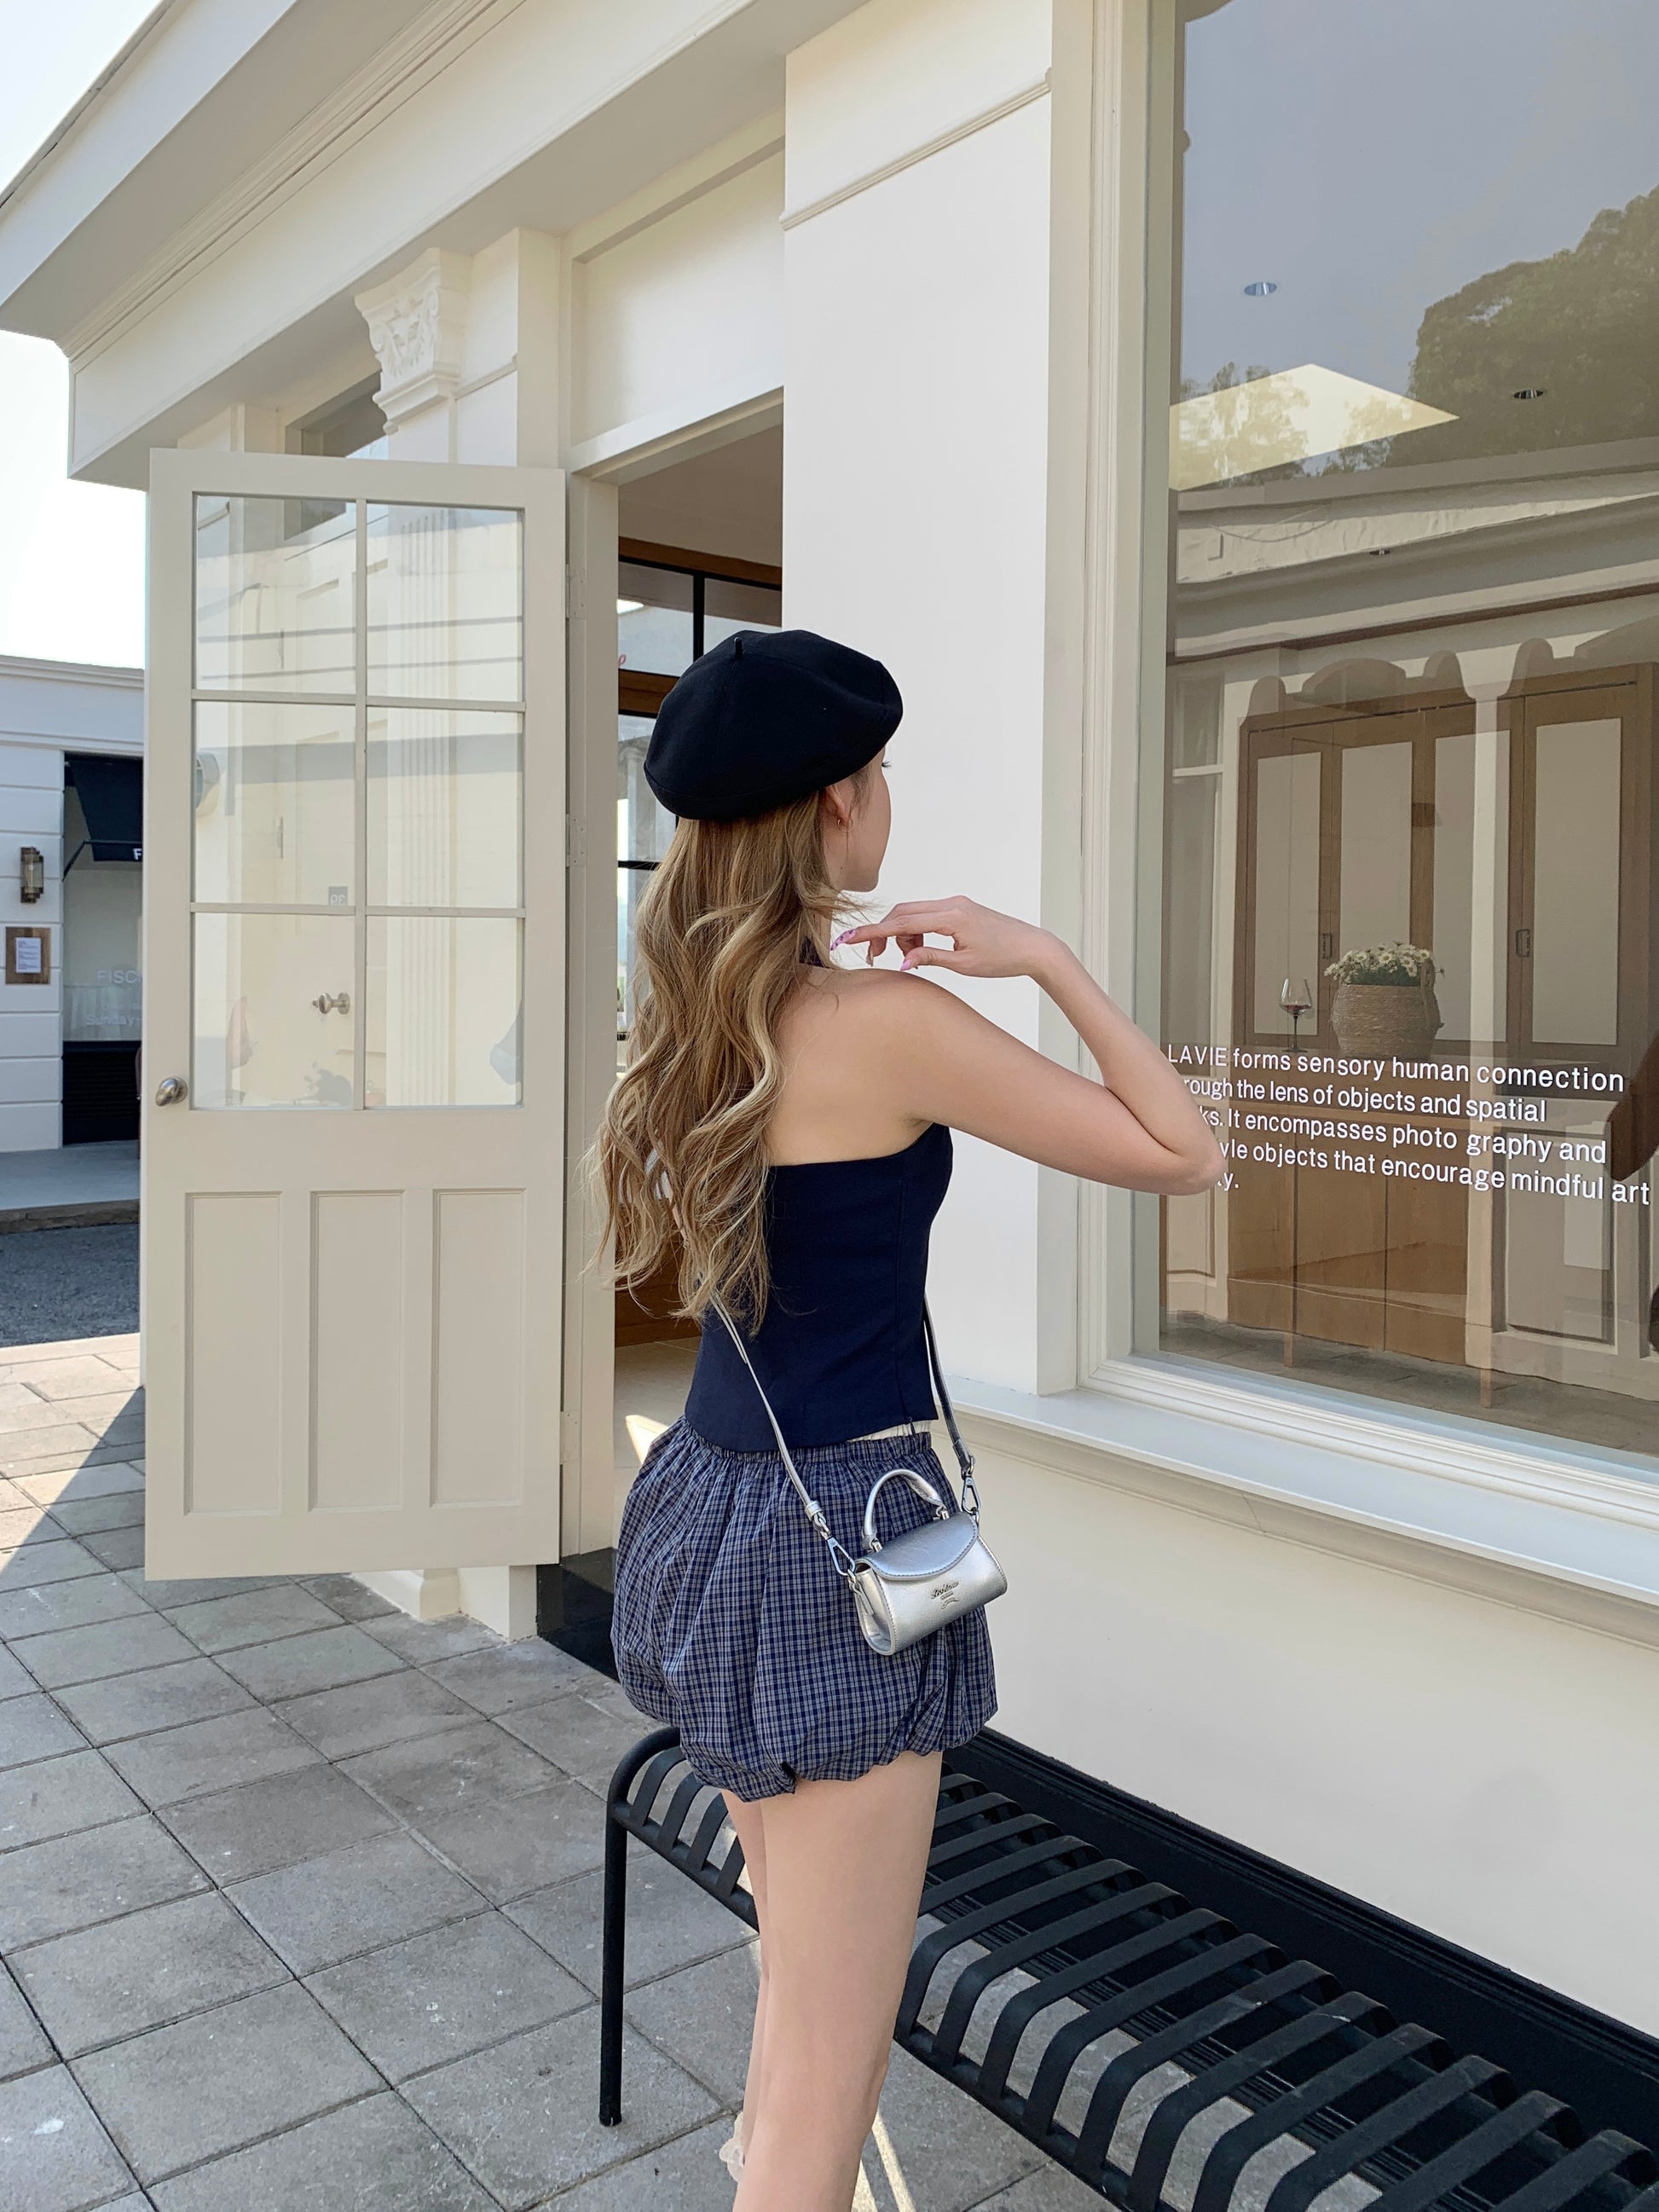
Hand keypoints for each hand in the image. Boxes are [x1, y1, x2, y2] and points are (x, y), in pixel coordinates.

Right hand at [833, 898, 1057, 979]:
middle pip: (901, 913)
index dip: (871, 932)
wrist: (1032, 947)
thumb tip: (900, 961)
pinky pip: (927, 915)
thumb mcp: (964, 965)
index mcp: (951, 917)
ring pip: (913, 913)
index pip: (901, 923)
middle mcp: (950, 904)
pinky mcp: (958, 908)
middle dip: (884, 934)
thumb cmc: (1002, 958)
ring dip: (903, 935)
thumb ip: (929, 958)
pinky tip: (924, 949)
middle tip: (876, 959)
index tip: (847, 939)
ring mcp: (955, 903)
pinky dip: (917, 931)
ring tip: (912, 958)